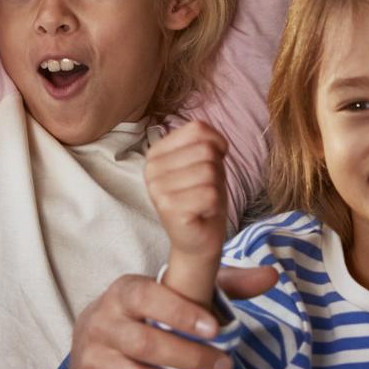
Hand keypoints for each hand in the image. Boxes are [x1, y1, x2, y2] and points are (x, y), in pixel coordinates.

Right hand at [70, 268, 275, 368]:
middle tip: (227, 368)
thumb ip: (222, 282)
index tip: (215, 329)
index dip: (180, 313)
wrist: (95, 340)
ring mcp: (92, 363)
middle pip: (146, 345)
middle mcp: (100, 325)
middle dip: (192, 360)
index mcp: (122, 293)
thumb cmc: (147, 313)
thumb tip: (271, 275)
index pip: (146, 298)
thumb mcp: (178, 291)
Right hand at [146, 120, 230, 300]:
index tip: (210, 166)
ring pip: (209, 172)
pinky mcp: (168, 208)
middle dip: (216, 171)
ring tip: (203, 201)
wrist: (198, 239)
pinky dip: (214, 205)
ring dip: (215, 189)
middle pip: (206, 151)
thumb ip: (206, 142)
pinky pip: (210, 194)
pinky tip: (202, 213)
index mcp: (156, 152)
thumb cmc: (202, 198)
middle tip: (205, 190)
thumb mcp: (205, 162)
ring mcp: (157, 189)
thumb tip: (215, 143)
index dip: (216, 145)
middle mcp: (151, 168)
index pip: (197, 128)